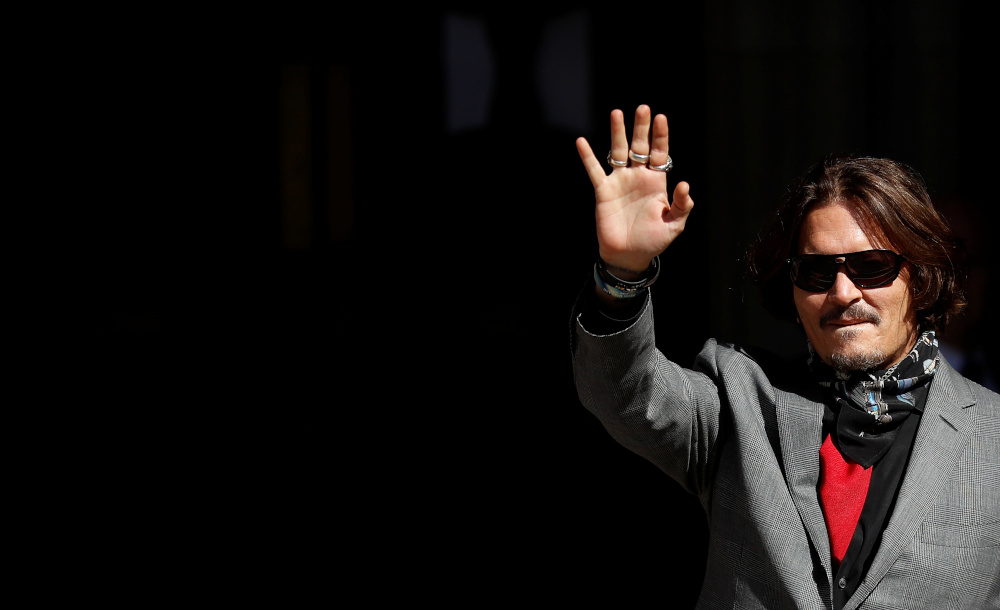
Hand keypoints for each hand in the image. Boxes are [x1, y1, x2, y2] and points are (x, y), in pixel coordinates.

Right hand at [577, 105, 692, 278]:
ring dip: (617, 133)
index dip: (660, 136)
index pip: (659, 153)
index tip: (661, 118)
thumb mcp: (674, 225)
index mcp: (656, 182)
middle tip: (642, 108)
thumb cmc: (653, 240)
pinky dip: (587, 157)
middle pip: (639, 147)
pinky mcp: (603, 191)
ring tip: (617, 113)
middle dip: (641, 128)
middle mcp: (638, 177)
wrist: (629, 255)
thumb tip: (684, 184)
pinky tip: (581, 142)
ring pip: (617, 152)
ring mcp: (620, 182)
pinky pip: (594, 171)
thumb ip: (681, 205)